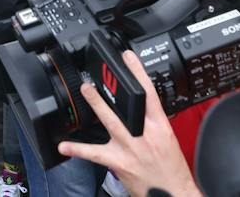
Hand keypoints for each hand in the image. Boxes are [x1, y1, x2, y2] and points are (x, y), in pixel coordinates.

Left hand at [57, 51, 200, 196]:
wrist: (174, 195)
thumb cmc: (172, 169)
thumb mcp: (168, 139)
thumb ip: (152, 122)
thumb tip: (139, 108)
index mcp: (160, 127)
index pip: (149, 94)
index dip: (139, 73)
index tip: (128, 57)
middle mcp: (146, 135)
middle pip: (127, 106)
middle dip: (113, 88)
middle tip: (101, 73)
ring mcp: (131, 148)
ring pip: (111, 122)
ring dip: (97, 106)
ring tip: (85, 90)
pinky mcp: (120, 163)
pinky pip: (95, 154)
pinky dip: (78, 150)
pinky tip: (65, 146)